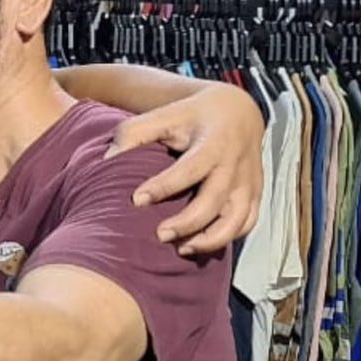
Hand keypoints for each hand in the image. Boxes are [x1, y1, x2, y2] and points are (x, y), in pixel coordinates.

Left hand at [106, 82, 263, 255]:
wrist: (238, 112)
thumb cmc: (193, 116)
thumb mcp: (164, 115)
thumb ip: (134, 133)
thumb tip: (106, 160)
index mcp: (213, 142)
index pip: (189, 169)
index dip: (163, 186)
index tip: (136, 200)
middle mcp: (235, 165)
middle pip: (215, 200)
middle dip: (187, 222)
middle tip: (159, 235)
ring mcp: (249, 183)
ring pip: (237, 219)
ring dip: (210, 239)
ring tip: (181, 248)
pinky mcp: (254, 195)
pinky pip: (247, 224)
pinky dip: (227, 239)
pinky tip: (200, 244)